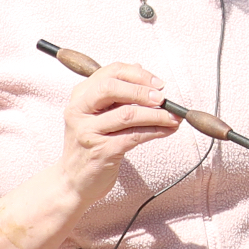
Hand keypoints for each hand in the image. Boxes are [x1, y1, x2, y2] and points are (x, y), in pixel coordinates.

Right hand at [56, 63, 180, 214]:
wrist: (74, 181)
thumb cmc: (92, 143)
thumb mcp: (98, 114)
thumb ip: (116, 92)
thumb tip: (140, 67)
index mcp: (80, 97)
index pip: (109, 72)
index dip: (137, 74)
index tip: (159, 84)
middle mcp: (79, 111)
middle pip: (111, 88)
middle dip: (143, 91)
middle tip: (164, 99)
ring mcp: (88, 132)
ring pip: (127, 114)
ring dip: (157, 115)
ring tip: (174, 118)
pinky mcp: (101, 152)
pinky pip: (134, 136)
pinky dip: (156, 131)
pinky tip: (168, 130)